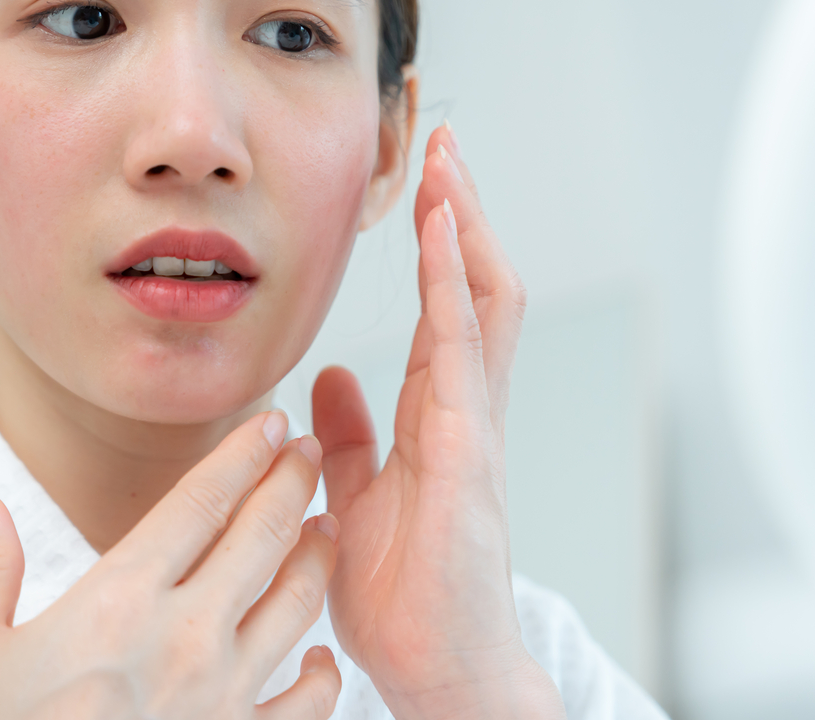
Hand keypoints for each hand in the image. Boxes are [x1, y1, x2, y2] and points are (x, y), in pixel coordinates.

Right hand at [0, 411, 340, 719]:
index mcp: (120, 599)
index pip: (200, 502)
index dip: (244, 453)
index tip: (272, 424)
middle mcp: (186, 637)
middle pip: (264, 535)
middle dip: (295, 483)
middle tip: (312, 453)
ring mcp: (223, 695)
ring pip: (297, 604)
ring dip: (318, 558)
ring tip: (327, 527)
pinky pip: (308, 703)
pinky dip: (324, 675)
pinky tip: (322, 657)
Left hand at [314, 125, 564, 719]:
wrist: (439, 669)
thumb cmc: (406, 594)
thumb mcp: (356, 497)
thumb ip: (349, 437)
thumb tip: (329, 379)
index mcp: (442, 417)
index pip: (450, 309)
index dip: (441, 246)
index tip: (424, 186)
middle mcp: (468, 411)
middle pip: (479, 290)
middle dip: (465, 216)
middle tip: (446, 147)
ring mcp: (476, 429)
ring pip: (485, 306)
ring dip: (466, 231)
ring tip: (448, 168)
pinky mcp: (470, 455)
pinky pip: (466, 353)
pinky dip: (454, 288)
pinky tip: (442, 238)